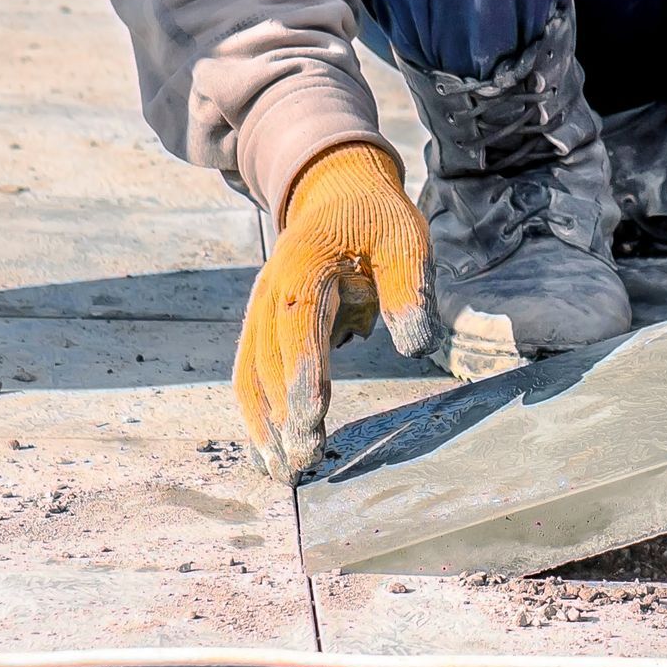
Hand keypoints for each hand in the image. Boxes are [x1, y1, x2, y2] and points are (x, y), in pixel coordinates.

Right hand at [234, 142, 438, 483]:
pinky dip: (257, 414)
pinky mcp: (264, 330)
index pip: (297, 328)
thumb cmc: (378, 222)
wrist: (339, 194)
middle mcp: (270, 293)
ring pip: (250, 376)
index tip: (311, 419)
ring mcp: (260, 312)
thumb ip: (410, 290)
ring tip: (283, 472)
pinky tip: (269, 452)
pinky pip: (251, 375)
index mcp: (304, 268)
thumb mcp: (407, 242)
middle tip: (305, 463)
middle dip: (283, 417)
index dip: (302, 374)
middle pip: (268, 362)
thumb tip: (416, 345)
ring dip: (262, 426)